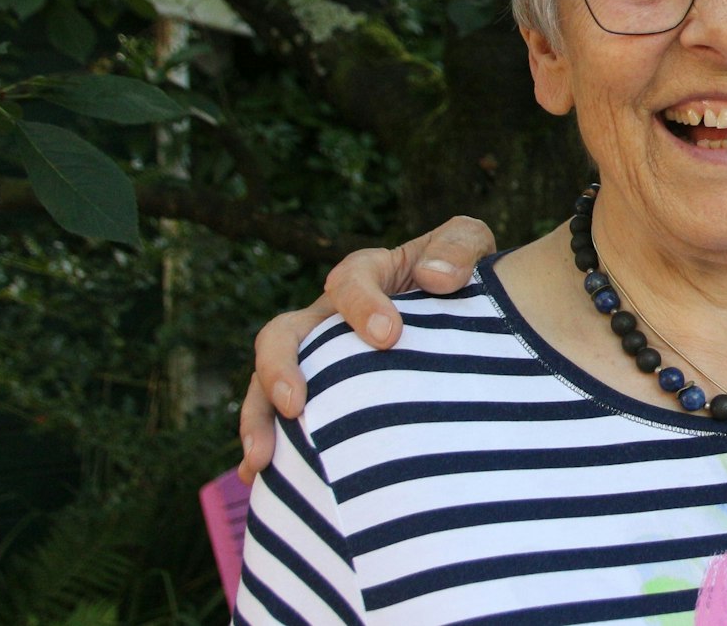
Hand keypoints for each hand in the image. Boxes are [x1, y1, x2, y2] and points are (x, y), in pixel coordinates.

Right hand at [237, 216, 498, 482]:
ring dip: (259, 419)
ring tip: (264, 458)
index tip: (387, 336)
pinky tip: (260, 481)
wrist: (466, 313)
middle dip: (280, 370)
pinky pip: (279, 422)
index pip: (350, 280)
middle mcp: (328, 318)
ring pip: (266, 384)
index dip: (362, 305)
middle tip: (297, 405)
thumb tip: (435, 278)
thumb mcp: (467, 246)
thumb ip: (457, 249)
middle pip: (283, 335)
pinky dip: (268, 449)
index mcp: (366, 275)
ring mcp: (317, 358)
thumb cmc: (462, 277)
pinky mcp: (320, 396)